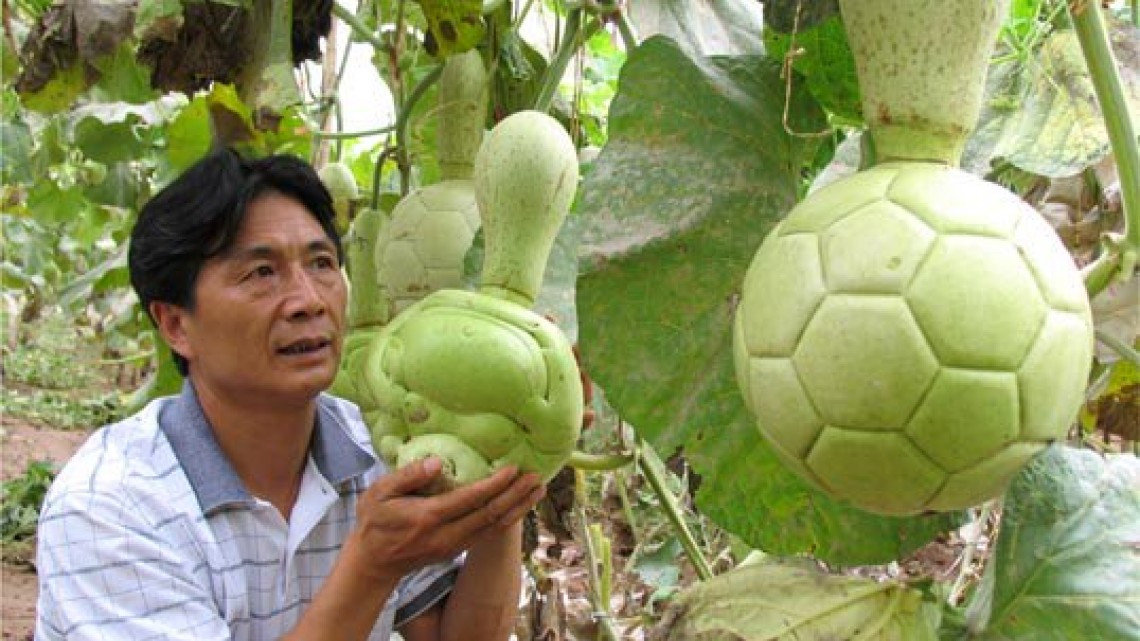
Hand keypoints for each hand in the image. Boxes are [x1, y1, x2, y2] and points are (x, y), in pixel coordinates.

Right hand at [348, 458, 544, 583]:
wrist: (373, 563)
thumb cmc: (374, 522)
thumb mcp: (379, 493)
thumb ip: (408, 475)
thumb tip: (437, 462)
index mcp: (428, 517)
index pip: (470, 499)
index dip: (495, 485)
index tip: (514, 468)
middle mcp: (446, 535)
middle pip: (490, 515)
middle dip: (516, 495)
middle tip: (537, 477)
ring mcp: (454, 546)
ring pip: (495, 528)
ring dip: (519, 508)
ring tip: (538, 490)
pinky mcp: (457, 550)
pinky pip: (489, 534)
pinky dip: (508, 519)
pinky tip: (519, 505)